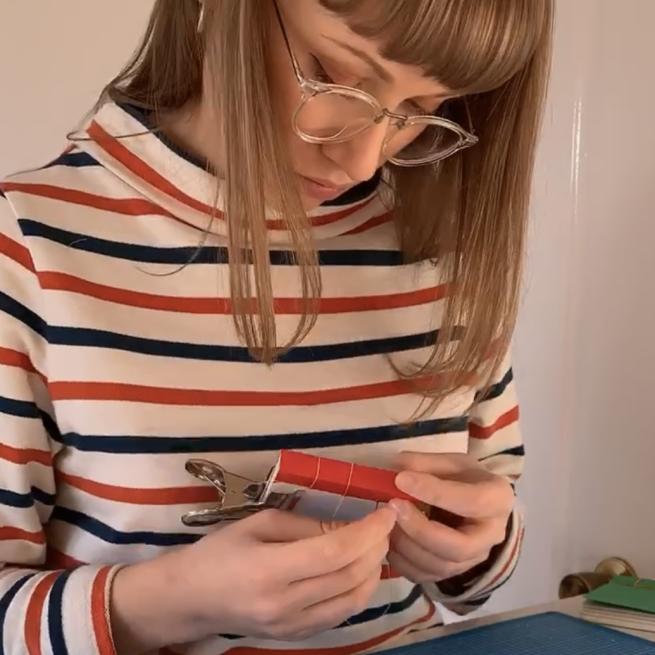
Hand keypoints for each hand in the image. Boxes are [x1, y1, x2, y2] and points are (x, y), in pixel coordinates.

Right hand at [111, 506, 396, 650]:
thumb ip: (305, 526)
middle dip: (377, 546)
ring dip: (374, 569)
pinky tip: (361, 569)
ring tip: (377, 543)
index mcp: (269, 570)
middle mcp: (284, 604)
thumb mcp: (258, 523)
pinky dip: (360, 589)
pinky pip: (341, 614)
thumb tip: (348, 527)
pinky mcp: (297, 637)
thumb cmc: (220, 550)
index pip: (334, 552)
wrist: (191, 598)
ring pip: (352, 600)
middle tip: (386, 523)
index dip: (367, 530)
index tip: (386, 510)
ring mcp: (292, 627)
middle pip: (349, 576)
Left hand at [387, 452, 513, 584]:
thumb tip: (399, 469)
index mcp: (498, 500)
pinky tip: (388, 540)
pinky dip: (403, 562)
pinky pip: (427, 577)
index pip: (471, 501)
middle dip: (421, 530)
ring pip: (441, 566)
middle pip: (458, 547)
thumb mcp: (452, 462)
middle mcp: (491, 536)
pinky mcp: (453, 572)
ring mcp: (473, 559)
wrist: (475, 502)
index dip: (435, 492)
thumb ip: (427, 463)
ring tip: (387, 522)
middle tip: (394, 507)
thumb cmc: (464, 478)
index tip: (401, 479)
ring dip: (408, 546)